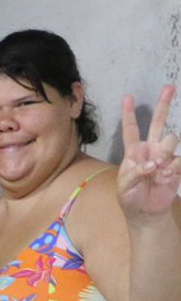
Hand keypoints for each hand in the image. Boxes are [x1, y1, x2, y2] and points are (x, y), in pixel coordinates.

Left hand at [116, 86, 180, 222]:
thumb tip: (152, 163)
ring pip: (171, 139)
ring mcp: (165, 156)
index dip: (129, 114)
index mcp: (134, 152)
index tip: (128, 97)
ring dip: (164, 152)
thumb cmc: (130, 198)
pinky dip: (171, 169)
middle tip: (170, 88)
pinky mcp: (176, 166)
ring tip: (157, 169)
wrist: (146, 213)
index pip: (131, 130)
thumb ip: (134, 172)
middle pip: (158, 123)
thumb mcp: (124, 186)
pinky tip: (165, 178)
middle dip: (164, 105)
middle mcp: (151, 149)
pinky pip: (178, 160)